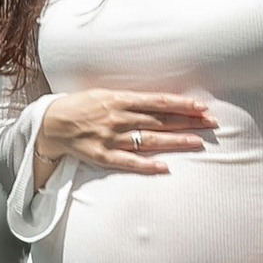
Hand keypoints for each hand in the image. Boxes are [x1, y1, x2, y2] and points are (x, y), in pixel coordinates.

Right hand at [33, 86, 214, 186]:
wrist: (51, 123)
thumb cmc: (81, 106)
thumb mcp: (105, 94)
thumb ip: (131, 100)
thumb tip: (159, 103)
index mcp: (119, 99)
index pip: (158, 101)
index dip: (182, 104)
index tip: (202, 107)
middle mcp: (118, 117)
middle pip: (160, 120)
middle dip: (187, 121)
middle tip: (211, 123)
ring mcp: (111, 138)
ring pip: (149, 140)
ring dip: (175, 141)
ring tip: (197, 143)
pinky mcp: (102, 156)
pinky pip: (128, 162)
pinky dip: (147, 165)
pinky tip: (165, 167)